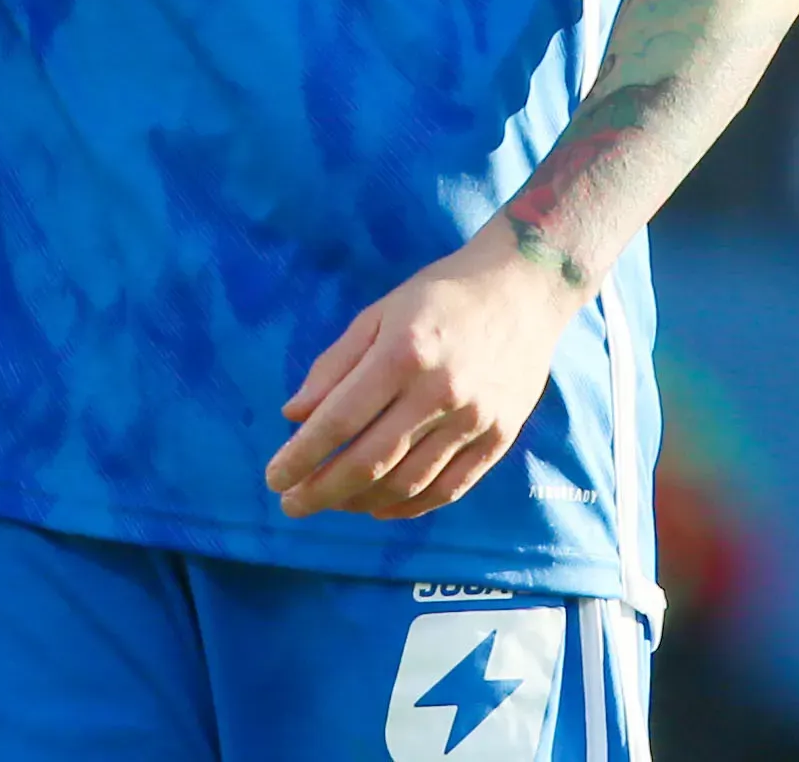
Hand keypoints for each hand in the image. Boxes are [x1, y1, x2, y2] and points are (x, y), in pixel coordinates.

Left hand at [266, 223, 580, 518]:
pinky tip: (380, 508)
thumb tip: (293, 415)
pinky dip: (410, 506)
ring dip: (361, 502)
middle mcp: (440, 393)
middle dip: (322, 490)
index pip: (340, 420)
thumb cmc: (439, 295)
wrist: (523, 289)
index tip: (274, 478)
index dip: (302, 456)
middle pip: (372, 461)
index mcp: (403, 354)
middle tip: (292, 504)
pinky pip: (450, 488)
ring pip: (409, 482)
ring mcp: (475, 421)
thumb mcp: (378, 313)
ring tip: (331, 504)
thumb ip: (335, 365)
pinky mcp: (500, 439)